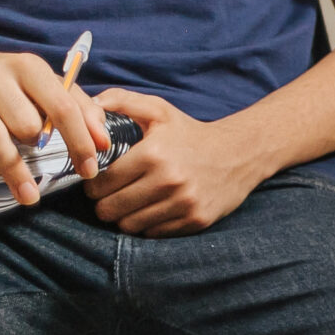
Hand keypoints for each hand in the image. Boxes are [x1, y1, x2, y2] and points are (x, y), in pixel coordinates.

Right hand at [0, 52, 110, 204]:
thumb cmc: (7, 86)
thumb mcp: (43, 86)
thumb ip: (79, 107)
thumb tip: (103, 141)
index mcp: (28, 66)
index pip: (62, 108)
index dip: (80, 142)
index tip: (90, 170)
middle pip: (28, 126)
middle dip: (39, 148)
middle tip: (43, 160)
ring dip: (14, 171)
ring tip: (28, 194)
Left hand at [82, 90, 270, 235]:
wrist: (241, 152)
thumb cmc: (191, 133)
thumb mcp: (159, 110)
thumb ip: (122, 100)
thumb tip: (92, 102)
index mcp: (153, 154)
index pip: (101, 184)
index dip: (94, 185)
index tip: (100, 182)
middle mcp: (168, 180)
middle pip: (110, 209)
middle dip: (105, 204)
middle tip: (112, 196)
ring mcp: (183, 203)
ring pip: (129, 225)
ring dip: (125, 216)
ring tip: (132, 204)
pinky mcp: (196, 219)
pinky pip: (154, 233)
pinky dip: (148, 224)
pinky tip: (154, 209)